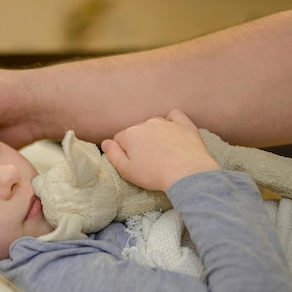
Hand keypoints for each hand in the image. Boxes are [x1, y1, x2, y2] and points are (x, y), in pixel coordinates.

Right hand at [101, 110, 219, 191]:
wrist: (186, 173)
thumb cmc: (154, 175)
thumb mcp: (126, 170)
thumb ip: (112, 154)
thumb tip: (105, 143)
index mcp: (130, 134)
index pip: (119, 139)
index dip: (123, 152)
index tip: (132, 163)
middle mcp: (147, 123)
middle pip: (137, 132)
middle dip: (139, 143)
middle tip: (148, 162)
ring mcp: (166, 122)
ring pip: (154, 125)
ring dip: (154, 135)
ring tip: (162, 152)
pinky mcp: (184, 124)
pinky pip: (174, 116)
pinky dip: (172, 122)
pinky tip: (173, 132)